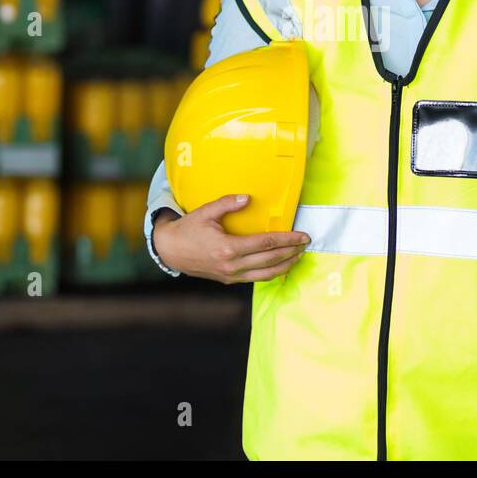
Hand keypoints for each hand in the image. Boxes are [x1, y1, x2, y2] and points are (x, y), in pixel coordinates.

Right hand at [151, 194, 310, 284]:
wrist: (170, 251)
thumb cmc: (188, 230)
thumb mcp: (206, 212)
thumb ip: (227, 203)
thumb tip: (248, 197)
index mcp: (228, 248)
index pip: (266, 244)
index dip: (287, 239)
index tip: (302, 235)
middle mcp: (232, 265)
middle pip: (270, 260)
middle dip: (291, 252)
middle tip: (306, 244)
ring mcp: (231, 275)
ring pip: (266, 274)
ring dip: (285, 265)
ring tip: (298, 256)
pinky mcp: (229, 280)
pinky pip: (256, 278)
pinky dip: (272, 273)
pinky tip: (280, 266)